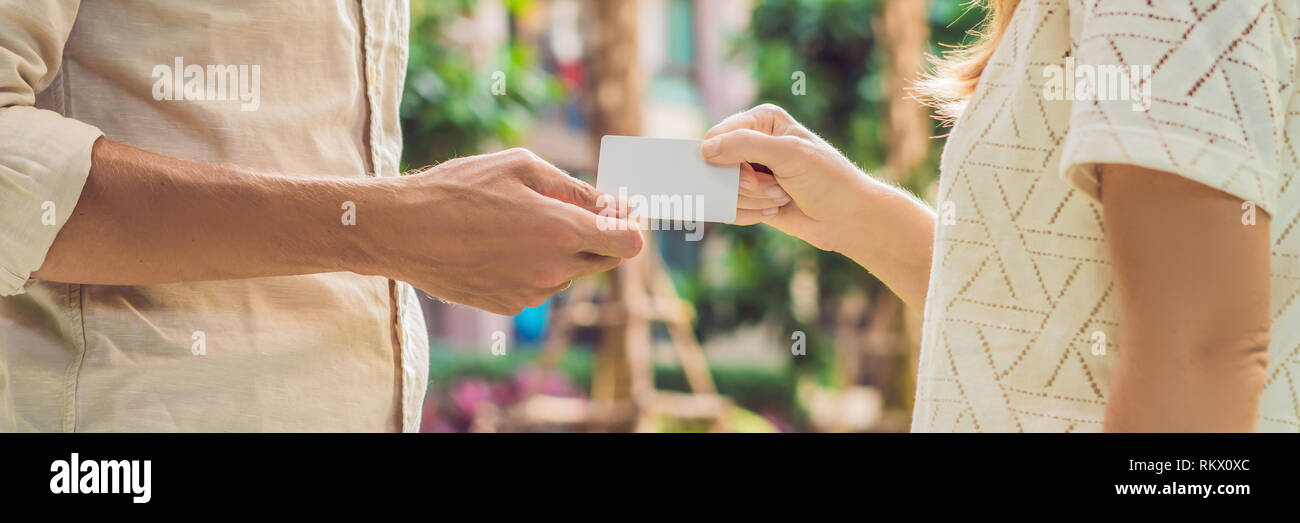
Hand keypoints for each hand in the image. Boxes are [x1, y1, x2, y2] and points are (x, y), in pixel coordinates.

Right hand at [363, 148, 642, 314]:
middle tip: (573, 209)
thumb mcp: (521, 167)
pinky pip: (540, 285)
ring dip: (562, 250)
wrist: (400, 231)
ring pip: (570, 272)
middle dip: (600, 235)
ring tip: (517, 223)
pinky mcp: (510, 307)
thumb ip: (576, 188)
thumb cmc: (458, 189)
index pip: (630, 243)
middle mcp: (553, 270)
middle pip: (606, 260)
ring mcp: (531, 293)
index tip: (617, 210)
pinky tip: (499, 245)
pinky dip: (534, 266)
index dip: (630, 225)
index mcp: (561, 231)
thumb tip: (613, 204)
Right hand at [700, 104, 876, 251]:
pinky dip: (749, 214)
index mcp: (761, 120)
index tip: (752, 177)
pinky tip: (775, 211)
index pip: (717, 137)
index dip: (725, 161)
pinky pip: (729, 209)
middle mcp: (753, 142)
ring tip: (782, 198)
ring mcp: (750, 171)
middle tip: (777, 188)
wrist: (847, 217)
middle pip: (716, 166)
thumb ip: (745, 146)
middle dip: (745, 184)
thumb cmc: (826, 179)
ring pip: (722, 190)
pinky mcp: (750, 198)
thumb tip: (704, 149)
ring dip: (753, 200)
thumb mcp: (788, 154)